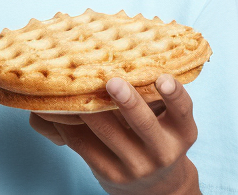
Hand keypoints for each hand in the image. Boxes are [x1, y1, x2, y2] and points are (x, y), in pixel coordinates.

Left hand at [29, 74, 200, 194]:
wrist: (151, 186)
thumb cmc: (154, 137)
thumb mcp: (166, 122)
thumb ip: (152, 97)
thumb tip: (119, 56)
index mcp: (181, 133)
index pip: (183, 111)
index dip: (174, 94)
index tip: (163, 77)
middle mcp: (162, 152)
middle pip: (144, 124)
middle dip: (127, 102)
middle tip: (112, 82)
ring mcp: (135, 166)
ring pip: (106, 132)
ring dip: (88, 107)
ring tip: (74, 84)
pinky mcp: (108, 172)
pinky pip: (82, 142)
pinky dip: (66, 121)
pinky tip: (55, 105)